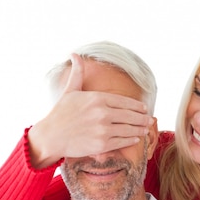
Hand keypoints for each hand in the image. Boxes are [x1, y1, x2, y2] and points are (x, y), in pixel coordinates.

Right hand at [28, 53, 153, 167]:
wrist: (50, 136)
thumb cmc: (60, 113)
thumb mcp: (70, 91)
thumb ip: (78, 73)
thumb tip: (74, 54)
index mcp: (97, 98)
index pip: (125, 101)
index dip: (137, 106)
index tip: (144, 109)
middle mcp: (102, 113)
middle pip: (131, 116)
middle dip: (142, 119)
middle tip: (149, 120)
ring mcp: (103, 130)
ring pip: (129, 129)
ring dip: (140, 130)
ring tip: (145, 130)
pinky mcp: (102, 145)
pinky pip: (122, 141)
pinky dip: (131, 140)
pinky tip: (135, 139)